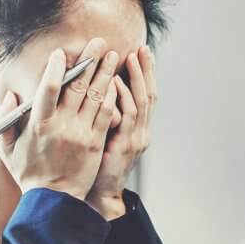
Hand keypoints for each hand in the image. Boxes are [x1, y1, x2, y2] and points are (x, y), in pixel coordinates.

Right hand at [0, 39, 120, 201]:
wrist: (54, 201)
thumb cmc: (29, 173)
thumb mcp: (7, 148)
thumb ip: (6, 119)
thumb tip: (11, 95)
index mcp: (38, 124)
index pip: (48, 88)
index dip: (56, 68)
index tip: (61, 53)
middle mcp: (61, 126)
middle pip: (77, 86)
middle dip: (89, 61)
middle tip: (98, 42)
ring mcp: (81, 133)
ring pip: (96, 96)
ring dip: (106, 73)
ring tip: (114, 55)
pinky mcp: (96, 142)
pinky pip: (106, 114)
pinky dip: (112, 96)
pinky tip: (117, 82)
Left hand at [86, 45, 156, 219]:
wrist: (99, 195)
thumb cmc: (96, 165)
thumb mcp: (104, 137)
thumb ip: (105, 115)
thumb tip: (97, 88)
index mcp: (137, 129)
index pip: (144, 95)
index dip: (145, 74)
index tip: (140, 52)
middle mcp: (141, 131)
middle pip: (149, 94)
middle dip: (146, 70)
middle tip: (142, 48)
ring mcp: (136, 138)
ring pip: (141, 102)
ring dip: (137, 78)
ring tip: (132, 57)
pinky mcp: (125, 145)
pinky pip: (127, 116)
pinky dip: (123, 97)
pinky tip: (116, 82)